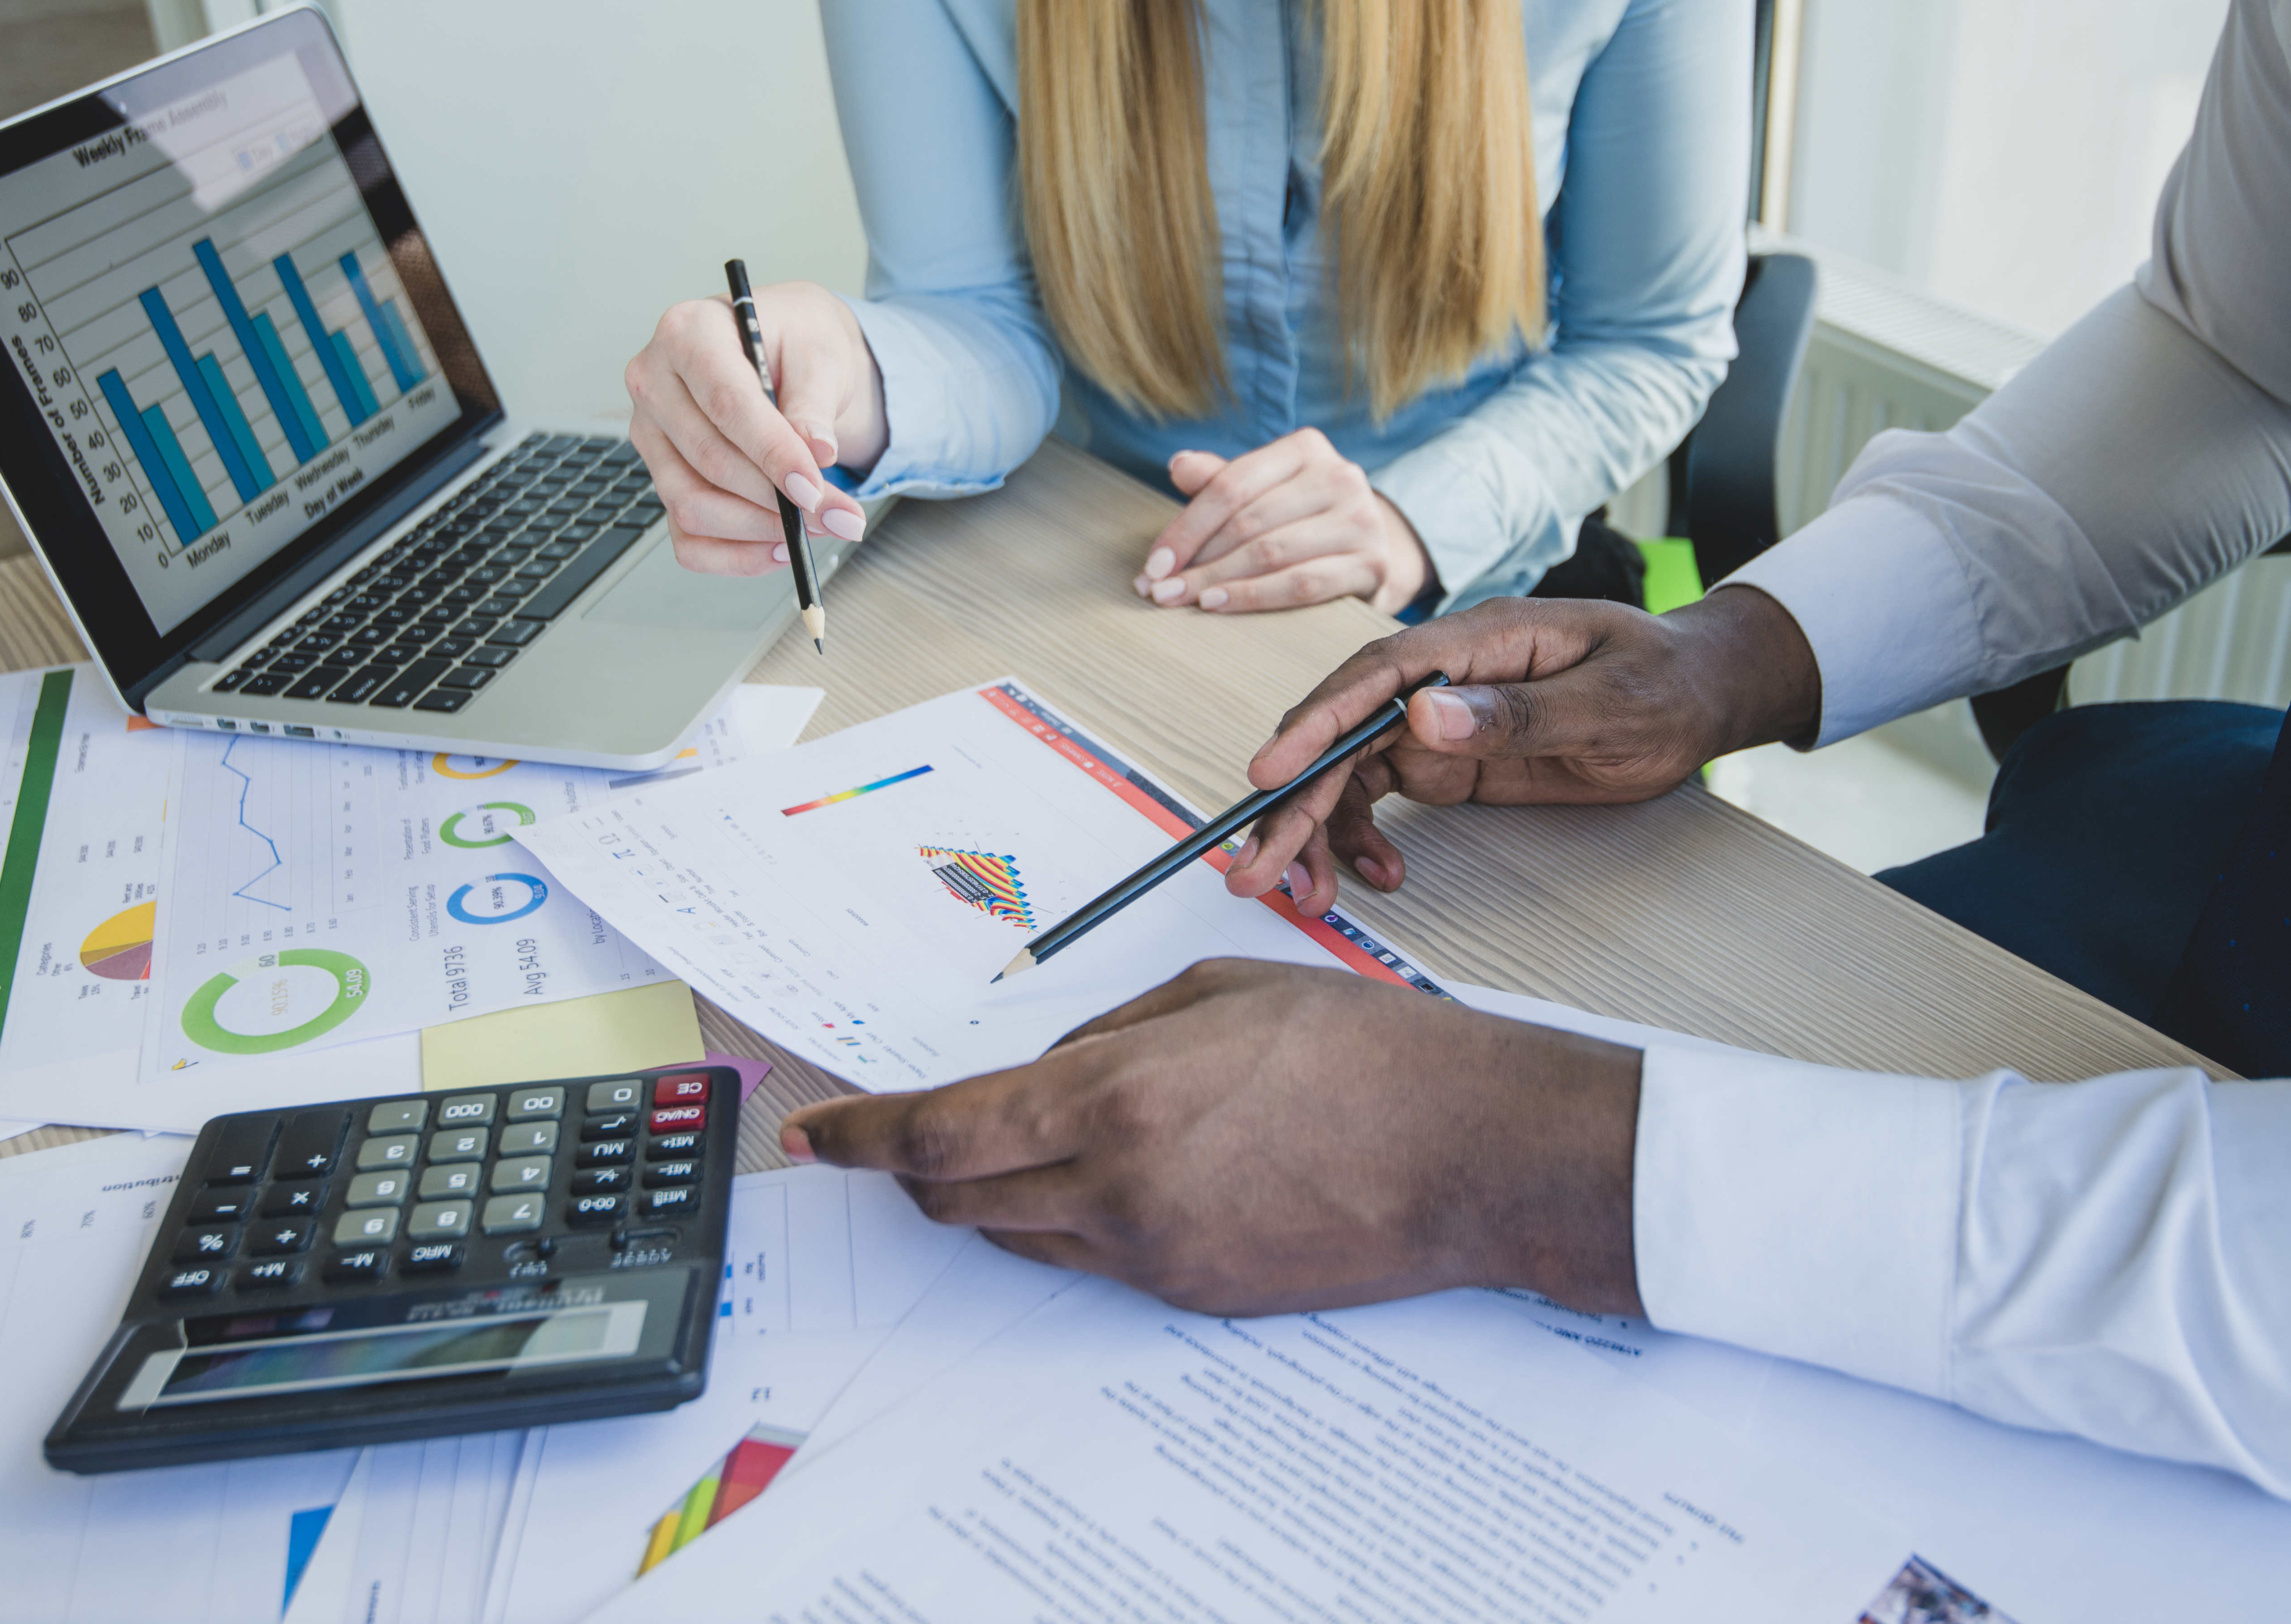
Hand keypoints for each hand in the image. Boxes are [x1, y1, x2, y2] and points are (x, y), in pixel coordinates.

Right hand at [625, 280, 886, 575]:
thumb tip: (816, 453)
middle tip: (839, 514)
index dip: (772, 454)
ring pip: (692, 506)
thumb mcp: (819, 353)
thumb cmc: (796, 341)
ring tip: (818, 526)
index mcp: (688, 333)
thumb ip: (814, 403)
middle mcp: (656, 384)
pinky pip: (687, 540)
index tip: (814, 489)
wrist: (786, 348)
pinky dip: (736, 555)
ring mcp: (652, 437)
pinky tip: (780, 546)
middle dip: (779, 501)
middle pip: (709, 461)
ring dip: (761, 530)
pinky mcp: (663, 479)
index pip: (725, 403)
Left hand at [780, 959, 1644, 1317]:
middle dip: (916, 1166)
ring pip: (1019, 1233)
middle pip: (959, 1197)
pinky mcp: (1196, 1296)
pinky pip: (1094, 1260)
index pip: (939, 1134)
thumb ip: (1109, 1035)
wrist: (1473, 1154)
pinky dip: (1073, 1218)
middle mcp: (1119, 1189)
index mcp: (1118, 1098)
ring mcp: (1155, 1256)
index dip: (861, 1138)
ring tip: (1032, 1143)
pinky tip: (1128, 1173)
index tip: (817, 1136)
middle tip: (905, 1136)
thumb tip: (1042, 1074)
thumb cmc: (1365, 1054)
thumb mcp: (1219, 995)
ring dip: (992, 1192)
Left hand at [1134, 429, 1430, 615]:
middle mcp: (1340, 476)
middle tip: (1157, 590)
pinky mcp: (1372, 563)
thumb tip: (1177, 465)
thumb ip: (1221, 480)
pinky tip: (1218, 605)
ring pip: (1272, 554)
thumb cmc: (1302, 517)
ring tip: (1179, 600)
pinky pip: (1302, 584)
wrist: (1374, 549)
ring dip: (1217, 581)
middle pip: (1248, 522)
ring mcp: (1361, 520)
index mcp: (1306, 448)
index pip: (1231, 486)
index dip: (1186, 527)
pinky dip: (1254, 596)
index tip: (1153, 564)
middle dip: (1196, 560)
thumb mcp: (1263, 491)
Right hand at [1226, 587, 1820, 913]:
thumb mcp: (1612, 703)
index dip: (1318, 723)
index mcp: (1479, 640)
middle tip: (1257, 869)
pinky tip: (1374, 875)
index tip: (1271, 774)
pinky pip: (1378, 795)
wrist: (1696, 694)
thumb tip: (1423, 711)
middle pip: (1345, 732)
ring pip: (1348, 770)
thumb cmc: (1664, 685)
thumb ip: (1519, 712)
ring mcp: (1436, 717)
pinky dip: (1361, 837)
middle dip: (1294, 801)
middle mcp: (1442, 675)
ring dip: (1316, 829)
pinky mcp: (1443, 757)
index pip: (1378, 675)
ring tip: (1302, 891)